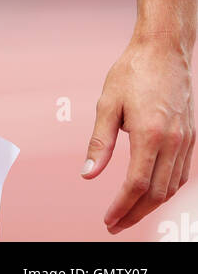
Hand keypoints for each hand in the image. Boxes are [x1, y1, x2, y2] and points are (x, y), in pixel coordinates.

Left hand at [82, 36, 194, 233]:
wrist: (164, 49)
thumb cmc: (133, 71)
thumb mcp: (108, 103)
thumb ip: (100, 142)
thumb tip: (87, 173)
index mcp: (150, 135)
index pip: (136, 185)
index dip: (121, 207)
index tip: (108, 219)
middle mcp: (173, 142)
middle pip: (156, 193)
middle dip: (135, 214)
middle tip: (115, 224)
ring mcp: (185, 140)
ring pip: (172, 187)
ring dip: (151, 205)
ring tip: (130, 212)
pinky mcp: (190, 136)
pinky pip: (181, 174)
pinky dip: (167, 189)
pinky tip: (152, 191)